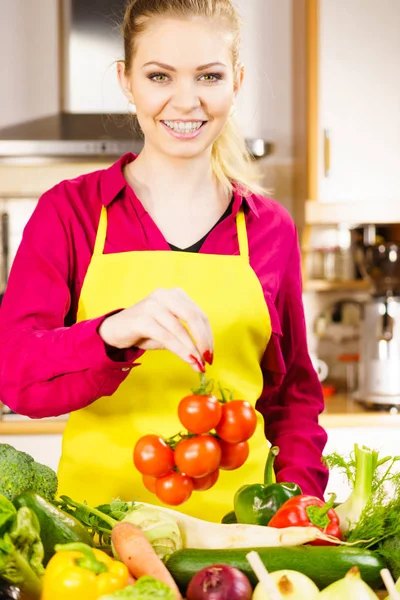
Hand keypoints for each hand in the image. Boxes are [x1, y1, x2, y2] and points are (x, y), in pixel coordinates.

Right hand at [98, 287, 213, 371]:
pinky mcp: (141, 319)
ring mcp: (152, 305)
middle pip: (193, 317)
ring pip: (180, 329)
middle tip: (208, 358)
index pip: (199, 315)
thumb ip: (186, 339)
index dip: (208, 335)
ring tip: (198, 364)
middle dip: (203, 340)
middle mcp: (165, 295)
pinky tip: (187, 359)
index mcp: (176, 295)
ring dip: (192, 349)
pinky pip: (166, 337)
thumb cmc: (145, 330)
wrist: (115, 330)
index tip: (211, 353)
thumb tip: (203, 359)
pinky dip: (180, 350)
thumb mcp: (169, 331)